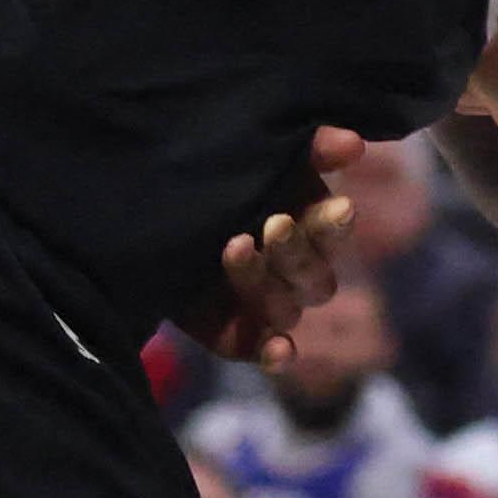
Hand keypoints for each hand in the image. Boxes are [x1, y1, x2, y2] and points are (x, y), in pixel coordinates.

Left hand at [204, 127, 372, 363]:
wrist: (143, 203)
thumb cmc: (217, 177)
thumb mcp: (254, 154)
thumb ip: (306, 147)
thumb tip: (353, 143)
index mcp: (304, 228)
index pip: (333, 232)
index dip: (336, 223)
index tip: (337, 205)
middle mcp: (291, 273)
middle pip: (315, 279)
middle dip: (296, 252)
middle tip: (274, 223)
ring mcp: (261, 306)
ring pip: (284, 310)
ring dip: (266, 284)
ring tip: (234, 247)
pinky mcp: (229, 331)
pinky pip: (256, 349)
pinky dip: (273, 354)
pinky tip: (280, 350)